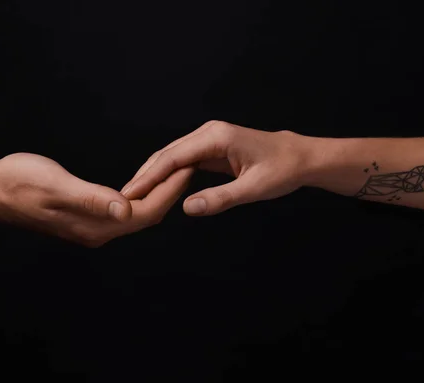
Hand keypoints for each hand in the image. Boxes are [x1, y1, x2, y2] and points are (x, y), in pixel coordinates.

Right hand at [0, 153, 192, 246]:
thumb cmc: (19, 183)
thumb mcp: (56, 186)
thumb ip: (92, 199)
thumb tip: (126, 210)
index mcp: (95, 226)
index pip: (145, 212)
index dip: (170, 191)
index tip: (188, 168)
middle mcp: (97, 232)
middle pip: (146, 216)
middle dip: (170, 193)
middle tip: (189, 167)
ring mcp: (91, 227)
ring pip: (136, 215)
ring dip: (157, 195)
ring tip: (174, 173)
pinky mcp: (85, 219)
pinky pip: (123, 212)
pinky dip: (139, 196)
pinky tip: (143, 183)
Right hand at [121, 121, 316, 215]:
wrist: (300, 157)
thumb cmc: (282, 170)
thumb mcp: (254, 188)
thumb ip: (221, 198)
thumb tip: (188, 208)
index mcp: (215, 137)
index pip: (173, 158)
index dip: (149, 177)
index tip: (130, 193)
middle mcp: (208, 133)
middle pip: (167, 154)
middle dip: (144, 175)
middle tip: (124, 197)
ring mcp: (208, 138)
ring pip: (172, 156)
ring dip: (152, 174)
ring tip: (134, 194)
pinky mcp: (210, 147)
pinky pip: (182, 161)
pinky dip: (167, 174)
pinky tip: (157, 187)